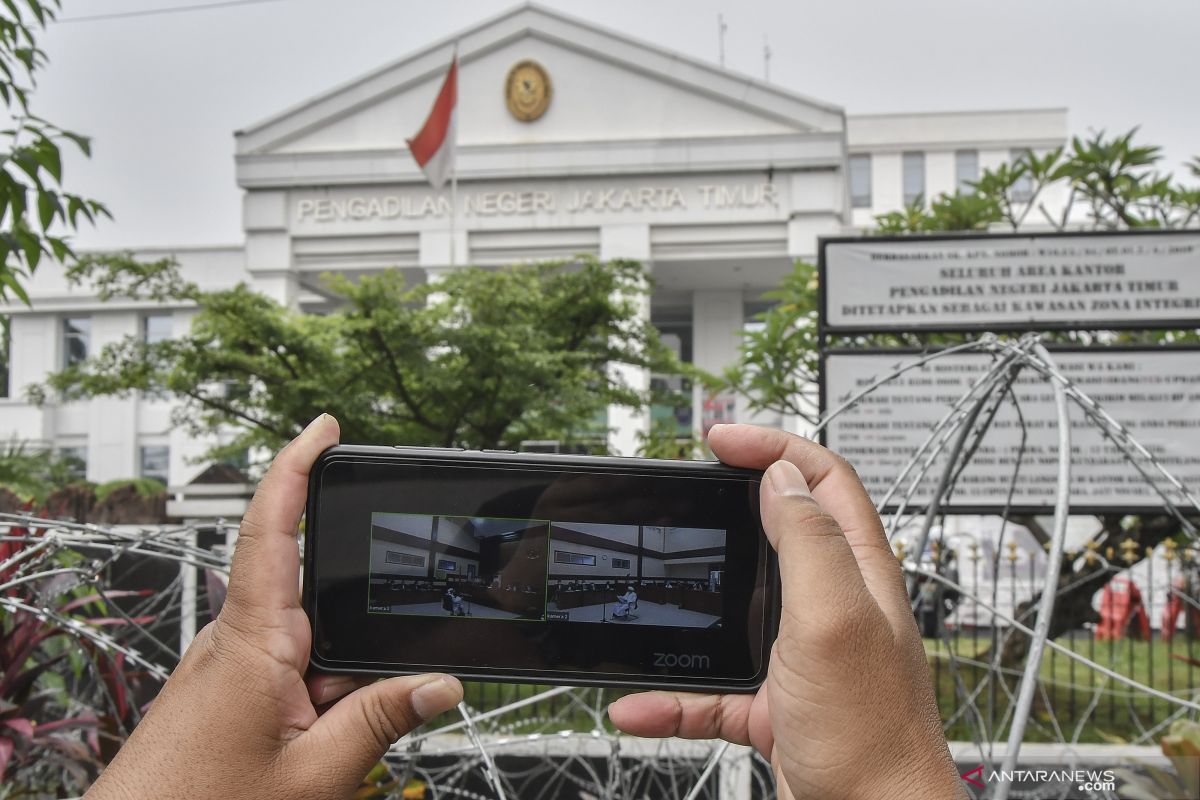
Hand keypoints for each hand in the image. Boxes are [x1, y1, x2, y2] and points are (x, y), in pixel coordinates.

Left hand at [86, 414, 462, 798]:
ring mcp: (228, 665)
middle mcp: (236, 641)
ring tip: (325, 744)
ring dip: (335, 682)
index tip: (323, 428)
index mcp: (253, 643)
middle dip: (354, 634)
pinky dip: (317, 698)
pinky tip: (315, 743)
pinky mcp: (226, 689)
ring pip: (309, 643)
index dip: (296, 467)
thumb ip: (380, 721)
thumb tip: (440, 683)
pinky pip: (290, 670)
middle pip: (314, 596)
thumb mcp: (314, 775)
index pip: (273, 529)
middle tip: (357, 699)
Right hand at [608, 425, 964, 799]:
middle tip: (682, 495)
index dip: (774, 446)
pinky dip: (672, 697)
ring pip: (731, 611)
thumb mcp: (836, 621)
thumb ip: (811, 544)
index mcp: (854, 572)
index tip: (720, 440)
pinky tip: (640, 705)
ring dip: (686, 613)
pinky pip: (709, 688)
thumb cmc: (874, 736)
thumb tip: (782, 477)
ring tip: (649, 600)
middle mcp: (830, 605)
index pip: (821, 480)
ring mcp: (799, 654)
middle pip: (773, 533)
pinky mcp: (772, 702)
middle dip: (723, 511)